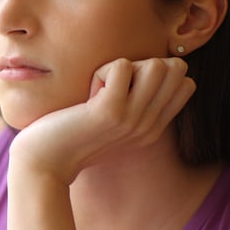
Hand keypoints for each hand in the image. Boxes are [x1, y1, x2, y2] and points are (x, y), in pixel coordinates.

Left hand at [10, 56, 194, 182]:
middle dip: (143, 65)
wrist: (43, 164)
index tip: (124, 91)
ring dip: (123, 67)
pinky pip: (122, 66)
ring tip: (100, 90)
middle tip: (111, 87)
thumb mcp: (111, 123)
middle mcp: (148, 126)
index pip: (186, 84)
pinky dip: (102, 71)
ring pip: (157, 65)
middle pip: (176, 69)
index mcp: (152, 129)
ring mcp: (132, 120)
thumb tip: (154, 66)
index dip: (156, 74)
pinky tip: (87, 95)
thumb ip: (134, 103)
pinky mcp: (111, 112)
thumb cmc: (70, 136)